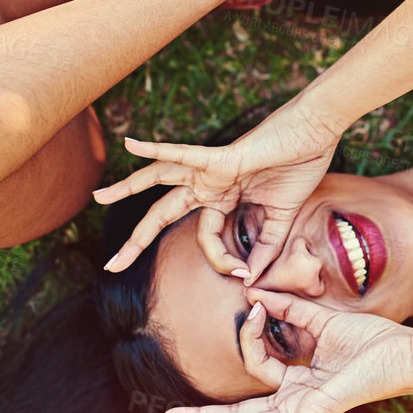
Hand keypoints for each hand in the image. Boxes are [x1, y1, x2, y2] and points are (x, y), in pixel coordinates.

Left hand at [94, 94, 344, 279]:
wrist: (316, 134)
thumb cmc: (300, 166)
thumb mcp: (281, 216)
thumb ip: (266, 246)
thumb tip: (252, 278)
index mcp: (223, 199)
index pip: (207, 239)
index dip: (221, 261)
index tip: (243, 276)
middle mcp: (209, 184)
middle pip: (163, 214)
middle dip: (136, 241)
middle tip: (111, 265)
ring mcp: (211, 170)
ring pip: (159, 180)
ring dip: (127, 188)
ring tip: (97, 197)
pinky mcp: (221, 158)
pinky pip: (183, 154)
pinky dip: (156, 149)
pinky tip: (131, 142)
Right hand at [161, 291, 412, 412]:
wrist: (402, 351)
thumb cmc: (369, 339)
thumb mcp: (321, 320)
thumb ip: (288, 309)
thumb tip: (256, 295)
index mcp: (294, 381)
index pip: (254, 366)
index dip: (248, 335)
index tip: (253, 307)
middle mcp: (294, 401)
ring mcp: (305, 410)